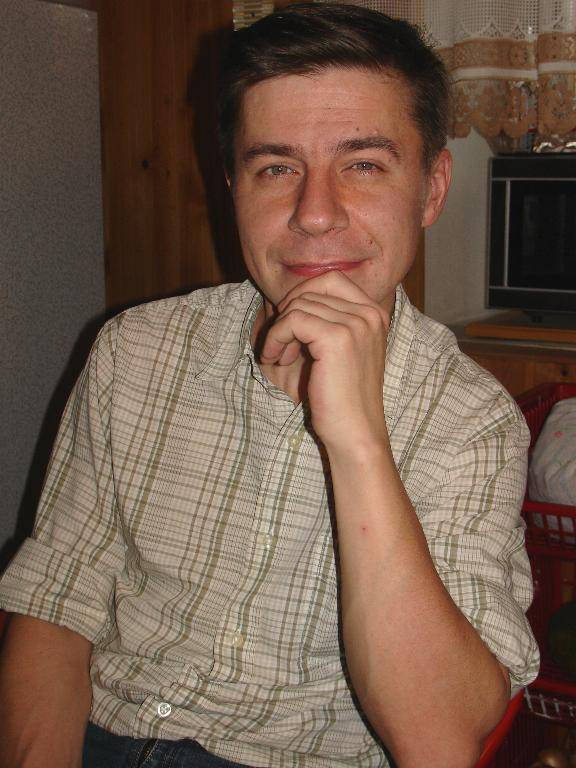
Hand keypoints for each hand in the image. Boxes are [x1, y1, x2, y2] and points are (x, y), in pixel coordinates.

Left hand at [260, 271, 389, 450]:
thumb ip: (322, 322)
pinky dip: (276, 338)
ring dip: (279, 330)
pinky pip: (292, 320)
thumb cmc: (342, 399)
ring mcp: (356, 324)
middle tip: (281, 342)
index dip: (302, 296)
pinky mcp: (337, 338)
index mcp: (375, 314)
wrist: (355, 433)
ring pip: (299, 305)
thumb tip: (285, 299)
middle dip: (289, 311)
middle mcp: (370, 314)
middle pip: (313, 288)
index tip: (290, 326)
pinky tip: (276, 359)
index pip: (331, 279)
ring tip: (279, 357)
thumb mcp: (336, 352)